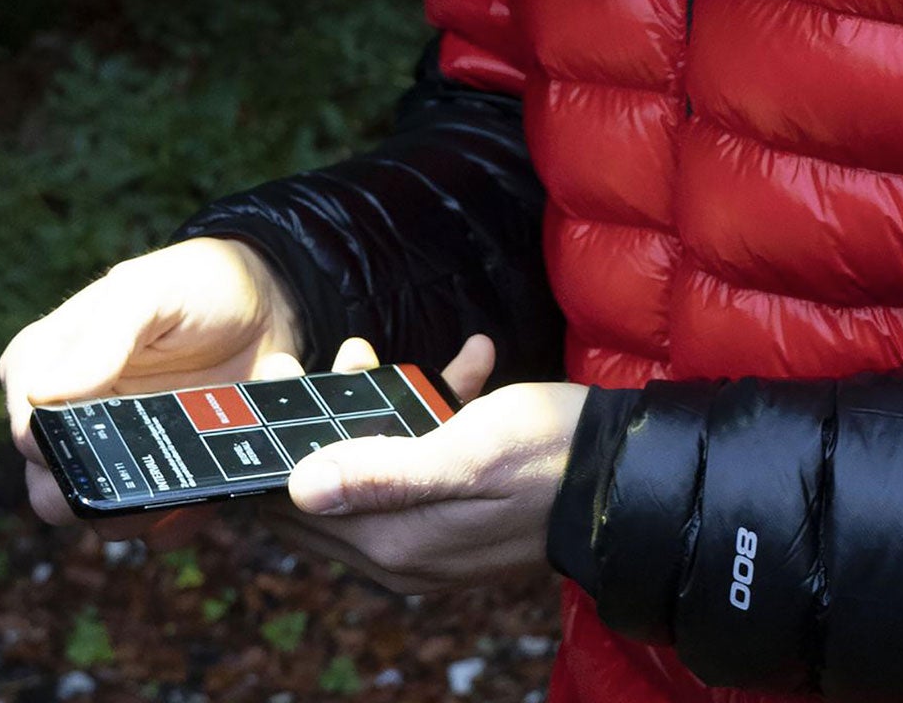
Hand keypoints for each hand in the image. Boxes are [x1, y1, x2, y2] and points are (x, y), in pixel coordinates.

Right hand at [0, 236, 304, 529]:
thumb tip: (43, 395)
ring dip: (135, 517)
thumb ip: (105, 334)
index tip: (94, 445)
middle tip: (138, 484)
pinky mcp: (163, 474)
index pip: (23, 427)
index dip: (49, 449)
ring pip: (99, 517)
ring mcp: (118, 450)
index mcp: (48, 365)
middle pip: (51, 489)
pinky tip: (204, 502)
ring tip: (179, 490)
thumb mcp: (152, 289)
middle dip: (90, 497)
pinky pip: (156, 526)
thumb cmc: (198, 282)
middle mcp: (71, 417)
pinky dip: (177, 523)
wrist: (268, 303)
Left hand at [261, 334, 589, 589]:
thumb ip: (381, 471)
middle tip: (333, 358)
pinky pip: (426, 463)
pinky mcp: (462, 513)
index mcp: (394, 540)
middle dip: (325, 417)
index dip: (276, 447)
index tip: (274, 386)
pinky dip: (435, 412)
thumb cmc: (550, 455)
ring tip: (383, 354)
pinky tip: (468, 363)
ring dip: (378, 406)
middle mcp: (402, 549)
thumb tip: (297, 486)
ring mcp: (432, 534)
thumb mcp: (467, 451)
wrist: (628, 474)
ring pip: (376, 464)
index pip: (298, 506)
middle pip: (330, 484)